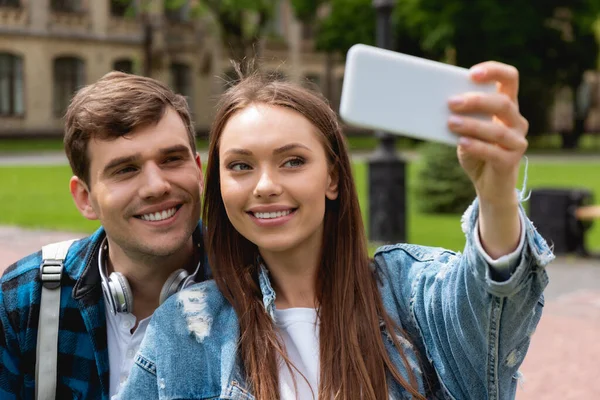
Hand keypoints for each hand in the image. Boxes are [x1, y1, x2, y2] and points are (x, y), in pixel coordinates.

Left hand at [447, 61, 527, 205]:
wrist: (488, 184)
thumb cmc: (475, 150)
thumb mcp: (466, 129)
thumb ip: (461, 115)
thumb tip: (438, 103)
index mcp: (508, 106)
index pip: (510, 78)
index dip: (494, 71)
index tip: (471, 73)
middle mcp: (517, 121)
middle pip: (503, 103)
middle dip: (476, 101)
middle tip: (451, 102)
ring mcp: (517, 142)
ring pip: (498, 129)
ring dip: (472, 124)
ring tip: (450, 123)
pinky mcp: (511, 161)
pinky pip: (495, 152)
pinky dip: (477, 146)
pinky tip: (461, 142)